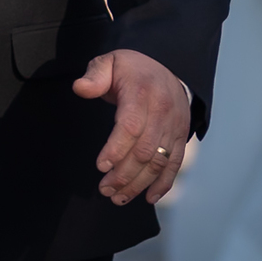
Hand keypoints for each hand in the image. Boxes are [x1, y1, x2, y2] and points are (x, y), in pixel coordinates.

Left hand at [72, 49, 189, 206]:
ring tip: (118, 197)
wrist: (166, 67)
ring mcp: (174, 126)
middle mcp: (162, 111)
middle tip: (104, 189)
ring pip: (159, 162)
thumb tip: (80, 88)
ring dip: (139, 184)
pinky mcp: (181, 136)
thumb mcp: (110, 63)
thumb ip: (94, 75)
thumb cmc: (131, 69)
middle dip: (124, 174)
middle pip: (144, 150)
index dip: (116, 148)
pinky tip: (148, 197)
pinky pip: (175, 164)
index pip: (131, 125)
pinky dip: (163, 183)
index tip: (101, 166)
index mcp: (142, 92)